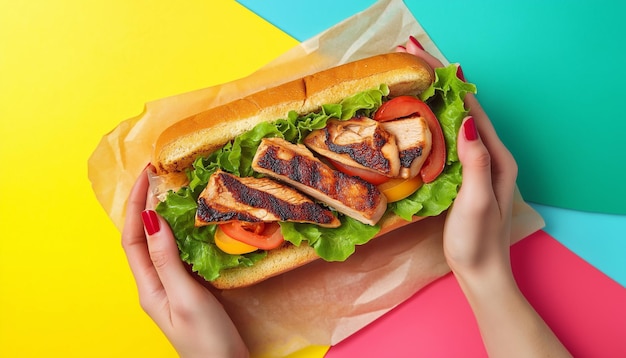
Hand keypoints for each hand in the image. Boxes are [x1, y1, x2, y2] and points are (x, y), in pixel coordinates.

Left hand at [121, 167, 248, 357]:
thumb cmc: (206, 340)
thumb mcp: (185, 298)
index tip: (147, 175)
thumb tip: (149, 218)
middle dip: (145, 204)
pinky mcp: (190, 289)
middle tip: (158, 175)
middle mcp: (155, 284)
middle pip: (142, 238)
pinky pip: (178, 253)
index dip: (135, 205)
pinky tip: (194, 222)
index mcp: (148, 287)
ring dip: (163, 215)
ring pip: (160, 243)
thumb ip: (167, 259)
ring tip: (173, 190)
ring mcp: (172, 287)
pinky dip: (182, 232)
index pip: (132, 238)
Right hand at [398, 35, 516, 276]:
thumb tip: (467, 121)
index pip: (474, 111)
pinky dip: (433, 129)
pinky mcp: (463, 178)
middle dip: (441, 88)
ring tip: (412, 86)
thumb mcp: (477, 201)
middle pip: (465, 114)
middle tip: (413, 66)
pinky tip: (417, 125)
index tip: (429, 62)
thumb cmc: (478, 241)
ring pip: (455, 127)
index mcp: (497, 158)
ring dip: (436, 105)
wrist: (480, 273)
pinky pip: (448, 145)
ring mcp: (476, 167)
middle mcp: (489, 158)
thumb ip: (476, 162)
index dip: (453, 84)